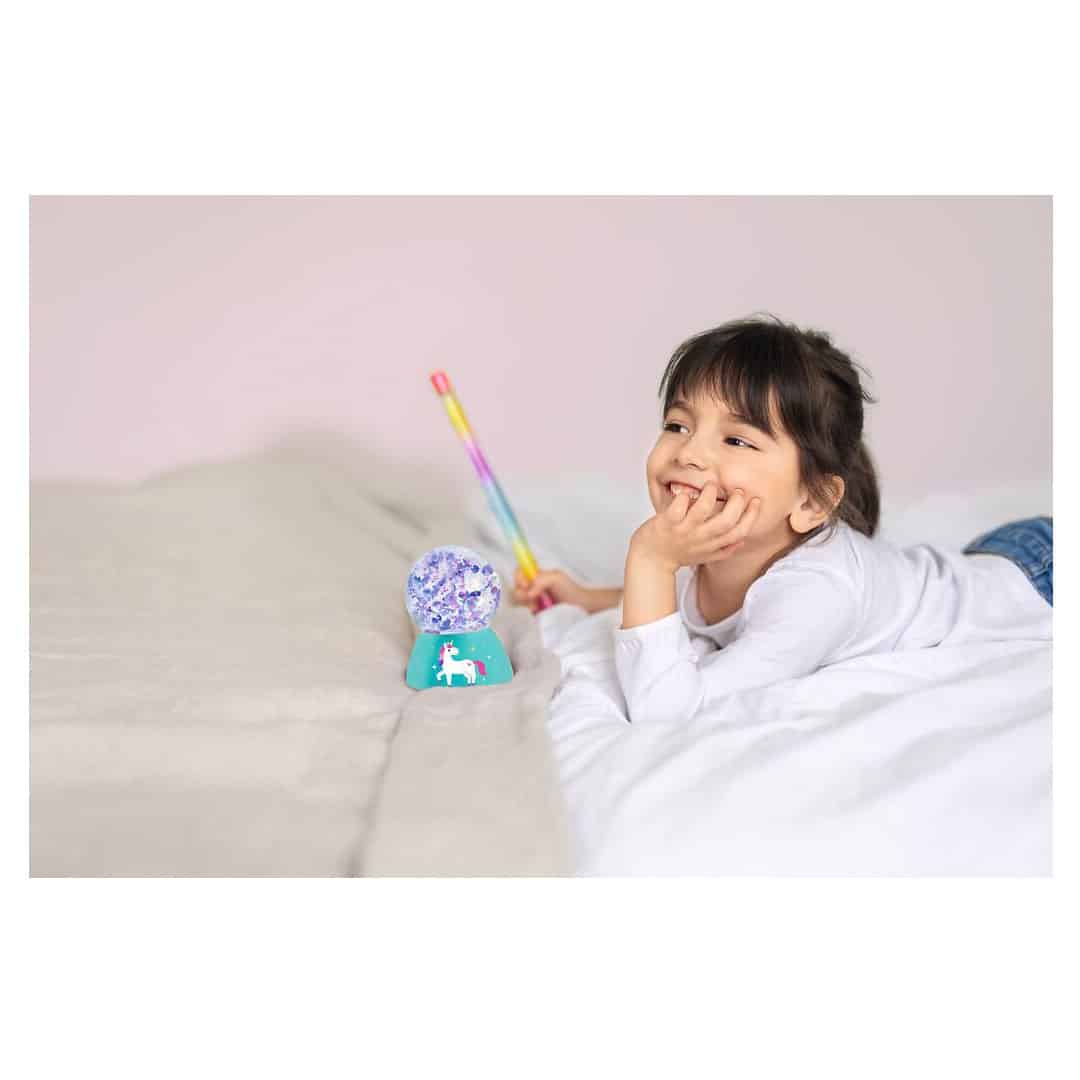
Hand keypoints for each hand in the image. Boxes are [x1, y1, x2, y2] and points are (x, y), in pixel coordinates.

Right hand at [511, 566, 593, 613]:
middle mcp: (532, 588)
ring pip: (517, 601)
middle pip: (515, 588)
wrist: (581, 607)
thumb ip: (541, 579)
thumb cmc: (570, 590)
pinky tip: (536, 612)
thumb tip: (529, 593)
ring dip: (525, 603)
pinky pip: (522, 613)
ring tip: (537, 606)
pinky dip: (526, 612)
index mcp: (536, 577)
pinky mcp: (534, 614)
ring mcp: (532, 602)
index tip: (526, 585)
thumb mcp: (556, 577)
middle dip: (521, 593)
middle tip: (533, 597)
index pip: (519, 573)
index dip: (519, 578)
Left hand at [630, 481, 760, 571]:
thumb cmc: (678, 554)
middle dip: (736, 504)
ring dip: (710, 495)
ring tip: (712, 485)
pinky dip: (683, 498)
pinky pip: (676, 509)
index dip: (751, 517)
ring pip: (702, 512)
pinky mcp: (666, 523)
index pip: (739, 533)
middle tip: (737, 490)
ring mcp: (683, 530)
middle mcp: (700, 538)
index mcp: (712, 545)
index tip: (755, 501)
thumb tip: (743, 540)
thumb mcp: (704, 556)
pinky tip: (686, 493)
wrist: (650, 560)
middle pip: (726, 522)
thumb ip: (724, 549)